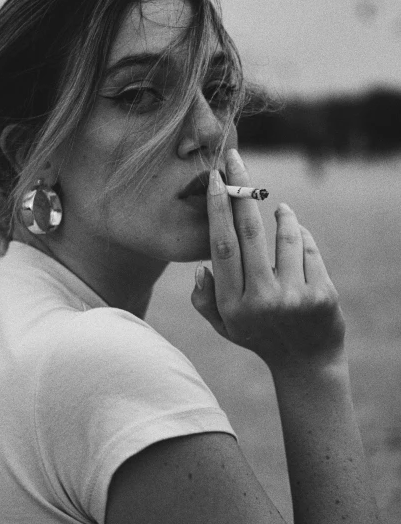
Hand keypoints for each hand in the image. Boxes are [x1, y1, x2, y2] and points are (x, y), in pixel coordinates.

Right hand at [191, 149, 346, 380]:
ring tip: (278, 210)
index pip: (222, 246)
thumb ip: (205, 298)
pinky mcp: (322, 294)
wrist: (307, 364)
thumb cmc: (259, 336)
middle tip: (236, 159)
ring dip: (282, 215)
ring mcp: (294, 297)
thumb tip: (201, 265)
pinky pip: (308, 248)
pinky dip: (301, 235)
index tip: (215, 179)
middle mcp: (261, 300)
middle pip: (249, 231)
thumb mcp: (225, 325)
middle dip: (241, 189)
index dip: (218, 209)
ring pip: (284, 235)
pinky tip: (296, 235)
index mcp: (232, 304)